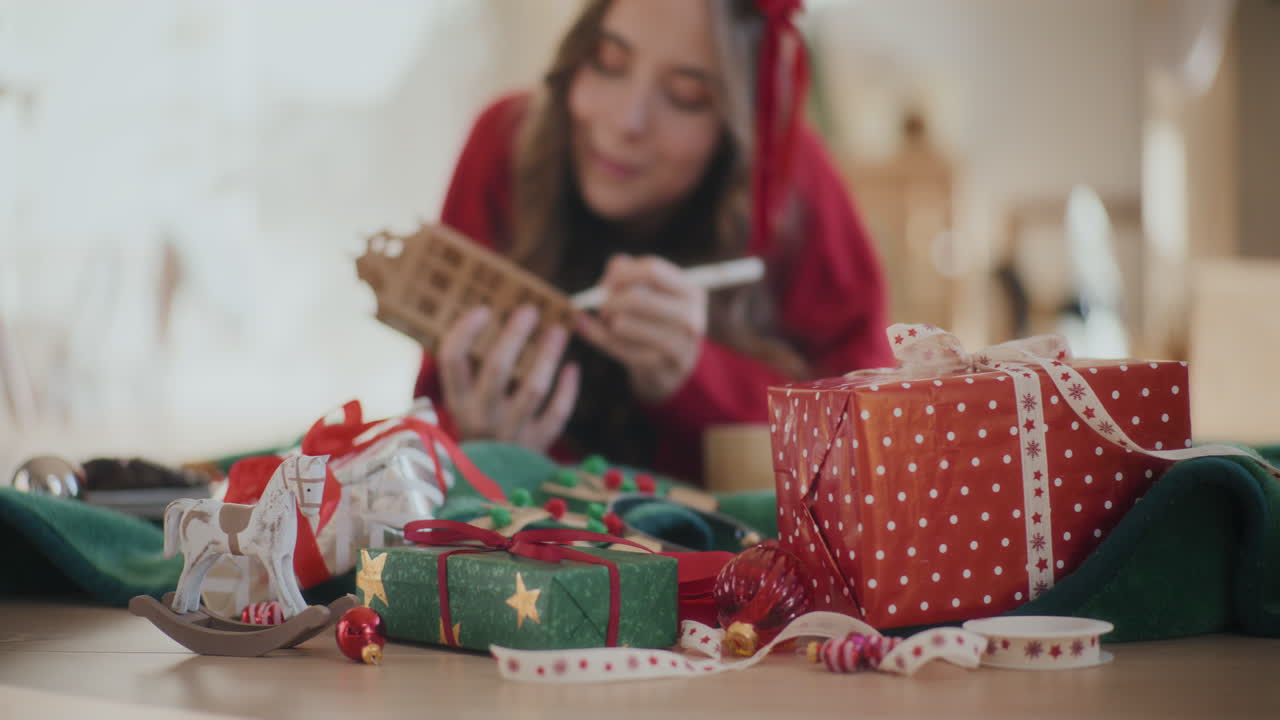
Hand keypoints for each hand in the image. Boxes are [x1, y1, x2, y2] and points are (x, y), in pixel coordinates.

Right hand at [437, 304, 578, 451]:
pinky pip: (557, 414)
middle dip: (514, 335)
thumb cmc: (479, 431)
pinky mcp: (537, 445)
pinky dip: (568, 390)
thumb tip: (490, 318)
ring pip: (533, 389)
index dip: (466, 331)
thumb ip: (470, 373)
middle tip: (530, 310)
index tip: (484, 309)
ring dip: (547, 356)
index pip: (453, 360)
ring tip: (558, 331)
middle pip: (497, 369)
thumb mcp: (463, 407)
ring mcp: (511, 433)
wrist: (487, 488)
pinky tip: (573, 367)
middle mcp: (480, 418)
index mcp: (457, 403)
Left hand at [575, 254, 706, 404]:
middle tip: (601, 306)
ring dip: (606, 321)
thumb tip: (612, 267)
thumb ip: (630, 274)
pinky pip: (617, 347)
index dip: (622, 273)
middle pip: (635, 297)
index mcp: (691, 292)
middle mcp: (690, 317)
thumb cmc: (656, 322)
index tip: (607, 282)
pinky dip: (601, 338)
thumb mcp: (652, 295)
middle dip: (608, 300)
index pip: (652, 270)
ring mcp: (678, 344)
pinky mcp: (658, 366)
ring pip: (622, 324)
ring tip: (607, 322)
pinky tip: (598, 334)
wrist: (670, 369)